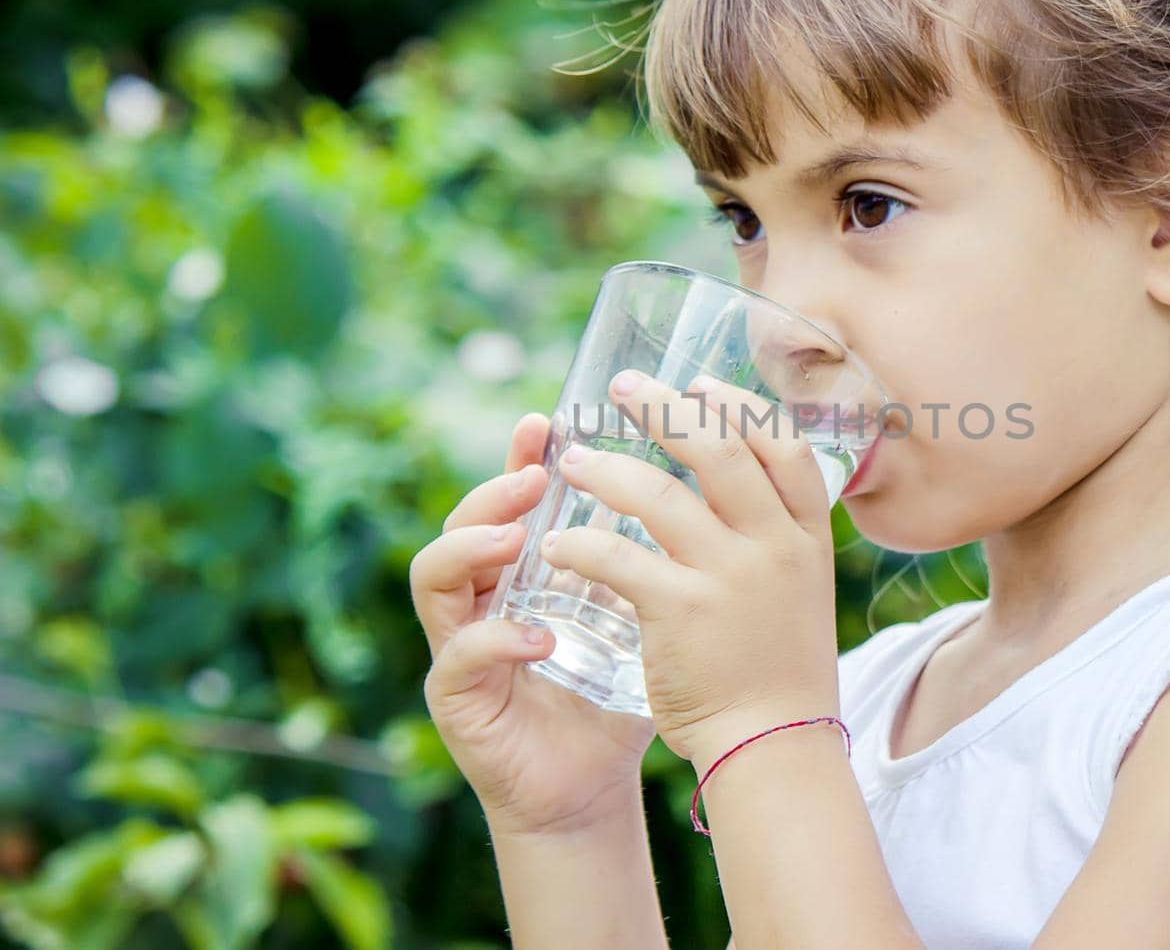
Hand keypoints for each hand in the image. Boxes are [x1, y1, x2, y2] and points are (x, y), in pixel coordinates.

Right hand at [409, 412, 656, 836]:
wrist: (592, 784)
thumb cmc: (616, 694)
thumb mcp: (635, 614)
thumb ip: (642, 560)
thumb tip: (697, 488)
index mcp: (524, 569)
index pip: (512, 500)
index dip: (522, 458)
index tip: (547, 422)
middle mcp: (483, 595)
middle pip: (462, 521)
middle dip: (494, 491)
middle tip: (535, 477)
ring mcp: (459, 643)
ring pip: (434, 576)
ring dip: (473, 549)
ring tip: (516, 539)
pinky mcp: (456, 696)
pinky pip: (460, 655)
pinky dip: (497, 639)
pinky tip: (540, 637)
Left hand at [536, 370, 843, 772]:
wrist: (775, 746)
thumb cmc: (779, 670)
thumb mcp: (799, 589)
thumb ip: (773, 537)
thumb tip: (737, 482)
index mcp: (806, 536)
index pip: (783, 445)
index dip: (739, 406)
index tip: (700, 384)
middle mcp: (775, 546)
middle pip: (720, 449)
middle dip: (666, 408)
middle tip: (624, 388)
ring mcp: (731, 577)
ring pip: (661, 494)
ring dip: (608, 470)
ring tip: (572, 461)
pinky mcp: (681, 612)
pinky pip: (618, 557)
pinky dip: (581, 543)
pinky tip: (558, 543)